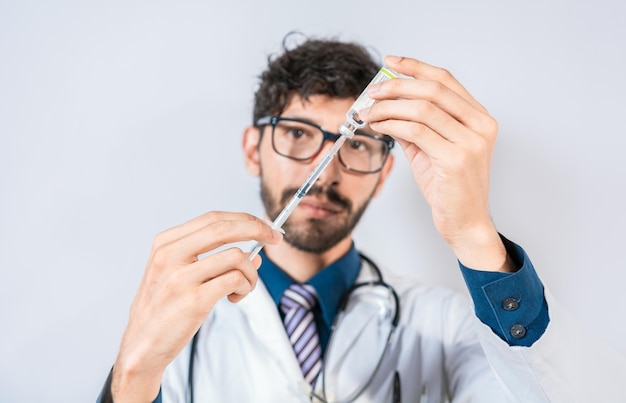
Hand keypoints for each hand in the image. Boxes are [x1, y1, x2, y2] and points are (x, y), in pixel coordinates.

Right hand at [111, 211, 282, 401]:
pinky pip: (234, 280)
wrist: (141, 346)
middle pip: (224, 227)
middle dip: (258, 229)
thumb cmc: (164, 309)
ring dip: (251, 272)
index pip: (213, 218)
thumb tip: (256, 254)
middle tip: (276, 239)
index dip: (245, 219)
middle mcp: (170, 255)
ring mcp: (180, 278)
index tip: (265, 226)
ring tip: (244, 287)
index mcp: (166, 243)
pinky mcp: (193, 300)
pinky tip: (235, 297)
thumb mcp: (179, 275)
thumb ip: (213, 260)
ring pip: (236, 256)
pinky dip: (245, 287)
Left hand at [360, 56, 511, 271]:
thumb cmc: (450, 188)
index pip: (446, 80)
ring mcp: (471, 141)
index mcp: (479, 118)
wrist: (465, 223)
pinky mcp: (456, 158)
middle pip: (433, 90)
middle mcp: (481, 125)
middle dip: (396, 86)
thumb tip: (386, 105)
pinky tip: (378, 125)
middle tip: (372, 91)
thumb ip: (414, 125)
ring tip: (368, 112)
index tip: (391, 61)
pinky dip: (392, 124)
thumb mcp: (430, 150)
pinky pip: (416, 130)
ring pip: (422, 108)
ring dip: (388, 107)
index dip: (416, 67)